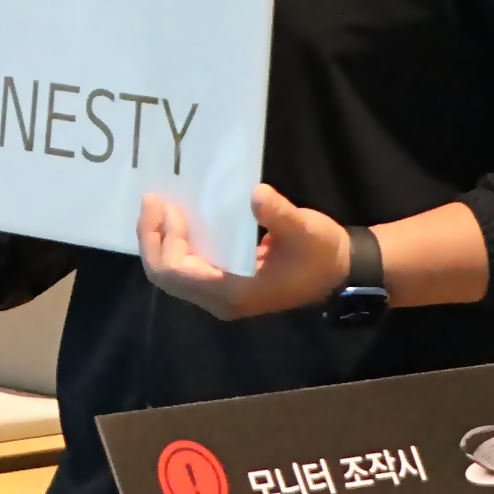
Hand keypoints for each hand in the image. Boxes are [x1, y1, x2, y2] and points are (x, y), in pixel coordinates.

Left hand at [138, 184, 351, 319]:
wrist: (340, 269)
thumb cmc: (321, 252)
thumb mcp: (304, 229)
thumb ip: (278, 214)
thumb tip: (256, 194)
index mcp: (232, 292)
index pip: (177, 273)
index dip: (162, 241)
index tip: (163, 205)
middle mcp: (220, 299)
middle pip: (166, 276)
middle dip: (153, 239)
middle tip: (153, 200)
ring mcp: (221, 293)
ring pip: (173, 273)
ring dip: (162, 241)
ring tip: (160, 206)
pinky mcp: (225, 282)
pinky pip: (187, 268)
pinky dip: (176, 244)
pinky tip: (178, 218)